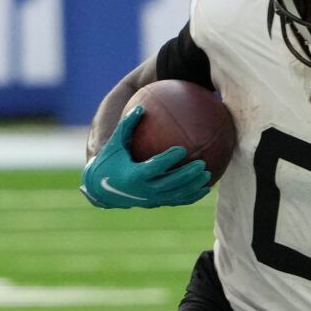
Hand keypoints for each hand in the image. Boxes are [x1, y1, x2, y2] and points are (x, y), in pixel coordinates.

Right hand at [81, 106, 211, 209]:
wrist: (102, 190)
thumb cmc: (109, 162)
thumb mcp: (115, 144)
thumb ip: (127, 125)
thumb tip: (140, 106)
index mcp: (134, 174)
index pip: (154, 166)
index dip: (168, 159)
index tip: (182, 149)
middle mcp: (143, 189)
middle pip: (170, 183)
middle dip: (186, 175)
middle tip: (202, 164)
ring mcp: (151, 199)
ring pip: (176, 195)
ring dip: (192, 187)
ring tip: (208, 175)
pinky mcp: (155, 204)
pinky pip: (176, 201)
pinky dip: (191, 197)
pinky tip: (205, 189)